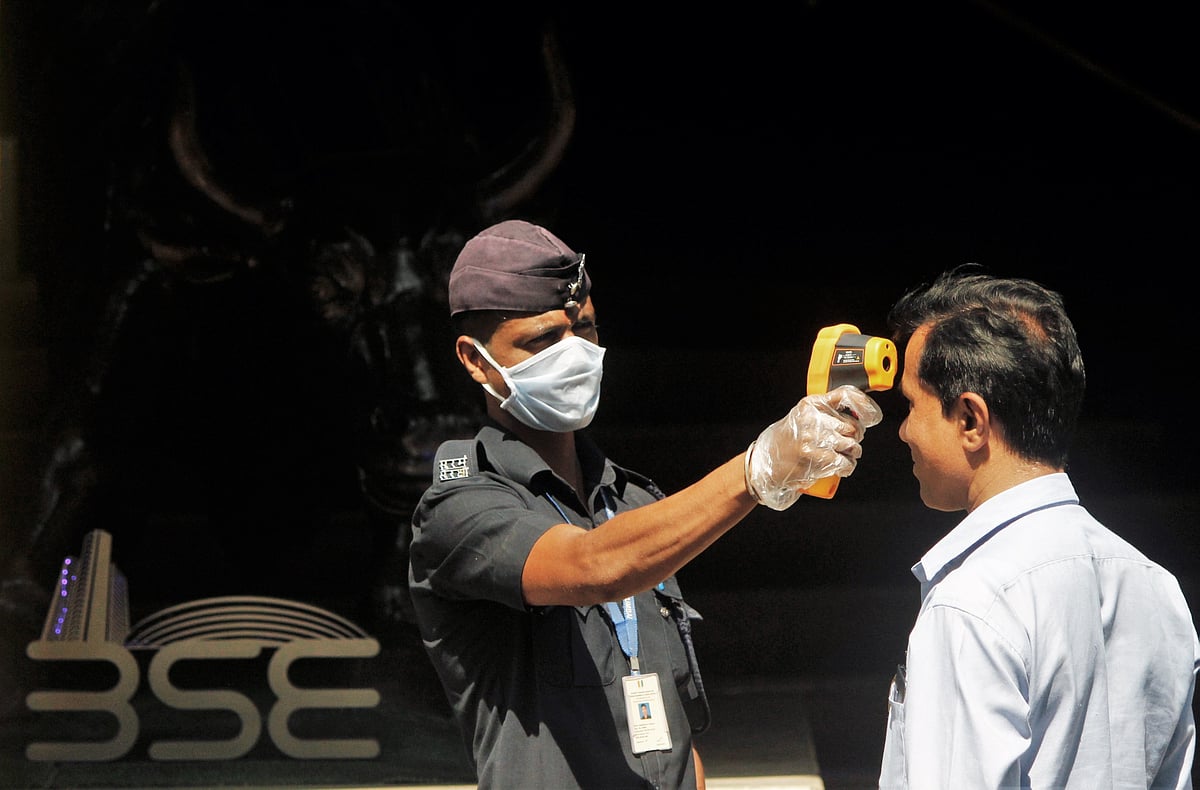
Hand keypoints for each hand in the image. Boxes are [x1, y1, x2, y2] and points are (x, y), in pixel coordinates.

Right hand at [746, 385, 882, 510]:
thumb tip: (858, 416)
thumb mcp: (802, 417)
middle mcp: (811, 418)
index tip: (872, 415)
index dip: (864, 403)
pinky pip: (844, 461)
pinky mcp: (814, 457)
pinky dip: (848, 467)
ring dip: (854, 454)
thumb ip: (824, 412)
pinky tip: (844, 467)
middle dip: (857, 437)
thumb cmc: (787, 440)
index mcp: (810, 405)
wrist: (765, 462)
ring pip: (851, 445)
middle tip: (851, 444)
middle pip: (852, 425)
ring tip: (847, 457)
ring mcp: (812, 438)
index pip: (844, 395)